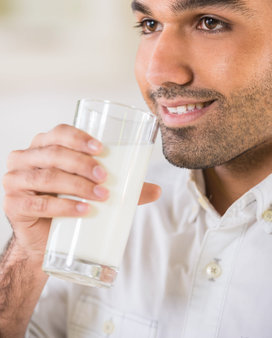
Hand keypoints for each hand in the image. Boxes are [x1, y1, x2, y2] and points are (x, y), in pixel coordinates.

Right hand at [2, 124, 160, 260]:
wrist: (45, 239)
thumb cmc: (68, 204)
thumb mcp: (93, 189)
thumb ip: (123, 188)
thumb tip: (158, 190)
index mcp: (44, 145)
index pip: (60, 132)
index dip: (79, 138)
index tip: (102, 149)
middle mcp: (26, 157)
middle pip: (54, 153)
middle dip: (82, 163)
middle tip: (105, 177)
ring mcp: (15, 179)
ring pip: (47, 176)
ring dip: (77, 185)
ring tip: (100, 196)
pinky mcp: (13, 204)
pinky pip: (38, 202)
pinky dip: (63, 206)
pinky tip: (83, 211)